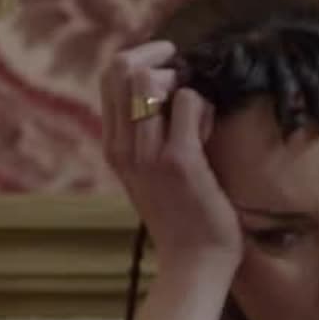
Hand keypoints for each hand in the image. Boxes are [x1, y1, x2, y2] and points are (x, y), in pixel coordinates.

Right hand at [102, 41, 242, 273]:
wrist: (194, 261)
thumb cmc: (183, 215)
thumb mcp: (149, 173)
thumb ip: (147, 136)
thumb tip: (166, 91)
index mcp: (113, 146)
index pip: (109, 77)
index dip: (139, 58)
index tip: (168, 65)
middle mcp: (121, 146)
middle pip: (120, 68)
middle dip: (157, 58)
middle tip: (185, 76)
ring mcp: (147, 153)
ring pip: (148, 80)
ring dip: (182, 85)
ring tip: (197, 117)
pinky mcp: (179, 160)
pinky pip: (188, 102)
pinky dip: (204, 106)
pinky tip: (209, 133)